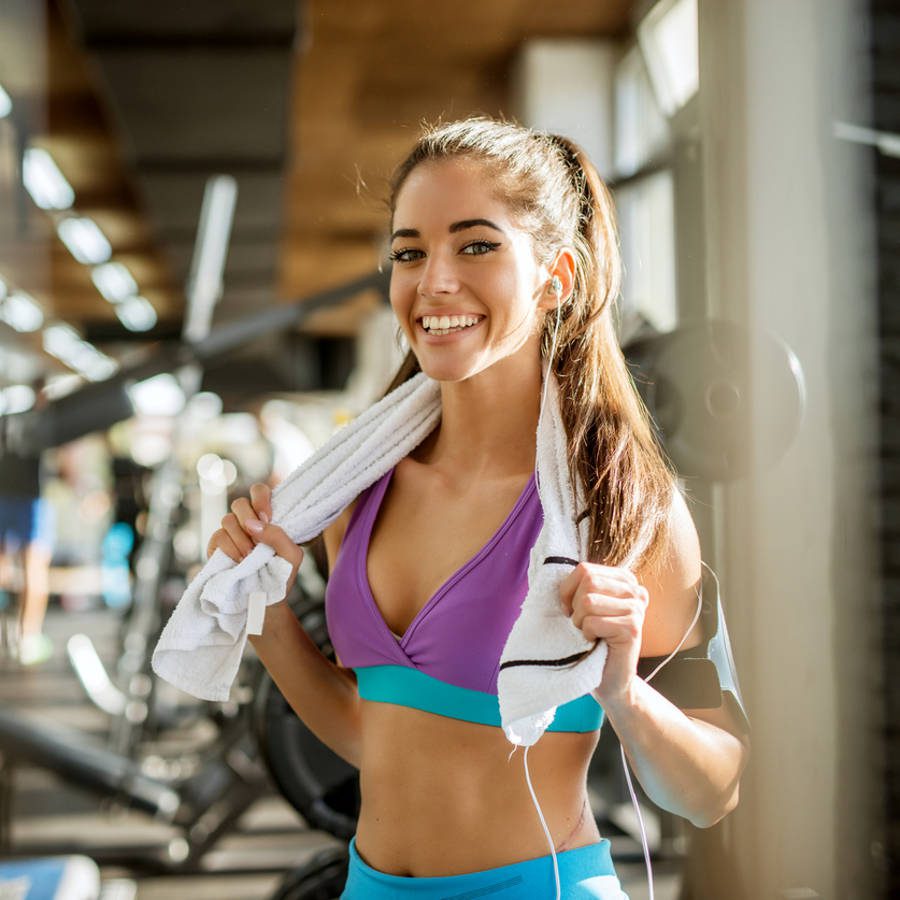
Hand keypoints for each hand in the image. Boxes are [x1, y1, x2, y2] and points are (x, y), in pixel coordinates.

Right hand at [207, 482, 303, 600]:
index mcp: (267, 518)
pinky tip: (240, 562)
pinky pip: (218, 536)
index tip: (268, 517)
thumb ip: (279, 536)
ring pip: (228, 520)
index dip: (261, 498)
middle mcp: (247, 522)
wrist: (264, 600)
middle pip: (239, 503)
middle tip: (258, 540)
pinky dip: (231, 548)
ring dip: (241, 539)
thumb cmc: (282, 575)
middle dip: (248, 518)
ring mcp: (230, 533)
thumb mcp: (292, 556)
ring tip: (251, 557)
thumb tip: (254, 524)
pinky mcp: (217, 546)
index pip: (259, 491)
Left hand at [558, 562, 648, 706]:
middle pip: (588, 581)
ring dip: (580, 622)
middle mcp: (635, 590)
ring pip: (588, 601)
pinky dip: (586, 634)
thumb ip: (576, 585)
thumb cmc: (590, 640)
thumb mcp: (582, 606)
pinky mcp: (632, 628)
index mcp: (623, 579)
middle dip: (574, 606)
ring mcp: (636, 608)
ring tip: (591, 634)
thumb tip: (546, 567)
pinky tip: (596, 643)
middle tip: (582, 624)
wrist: (609, 679)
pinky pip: (592, 622)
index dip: (568, 590)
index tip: (572, 610)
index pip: (584, 569)